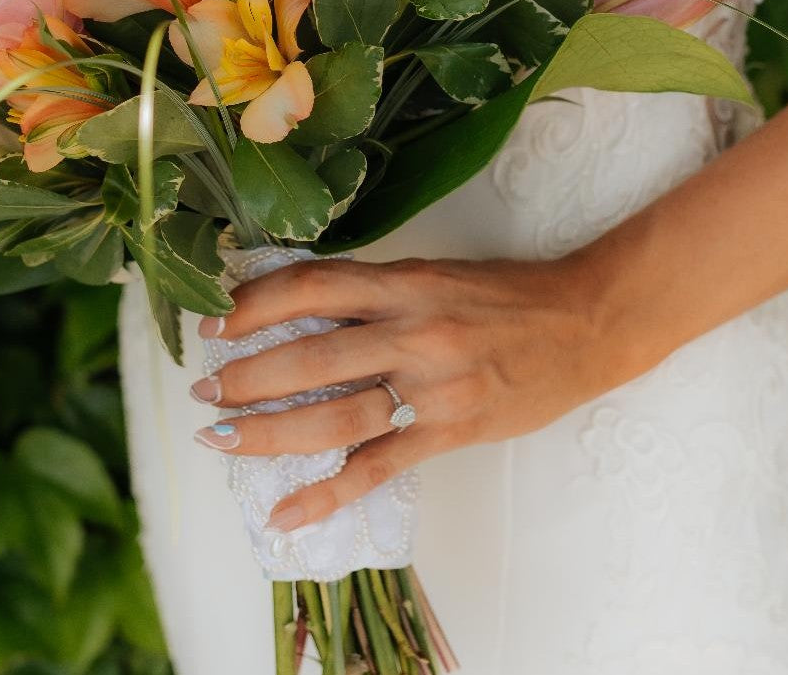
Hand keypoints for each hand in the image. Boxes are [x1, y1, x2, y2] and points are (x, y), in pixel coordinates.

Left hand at [188, 253, 648, 532]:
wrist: (584, 323)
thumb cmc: (507, 295)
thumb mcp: (434, 273)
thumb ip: (373, 289)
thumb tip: (301, 305)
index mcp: (403, 281)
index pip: (309, 287)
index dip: (253, 305)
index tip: (214, 321)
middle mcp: (412, 328)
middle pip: (309, 355)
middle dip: (245, 376)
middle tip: (203, 391)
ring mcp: (432, 384)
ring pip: (334, 412)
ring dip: (269, 431)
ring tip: (222, 439)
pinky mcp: (451, 430)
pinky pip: (379, 466)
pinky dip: (329, 493)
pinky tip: (287, 513)